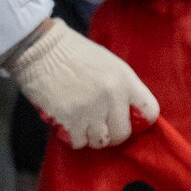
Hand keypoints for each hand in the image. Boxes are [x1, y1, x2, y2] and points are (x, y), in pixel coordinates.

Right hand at [7, 18, 158, 148]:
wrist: (39, 47)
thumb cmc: (72, 52)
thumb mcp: (108, 63)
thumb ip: (121, 86)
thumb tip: (128, 110)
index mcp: (125, 80)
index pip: (150, 111)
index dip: (141, 121)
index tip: (129, 121)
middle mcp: (112, 97)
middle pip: (123, 133)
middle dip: (113, 134)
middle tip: (101, 127)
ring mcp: (91, 110)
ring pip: (101, 141)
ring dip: (91, 137)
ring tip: (82, 125)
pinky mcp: (70, 119)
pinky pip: (79, 142)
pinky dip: (74, 138)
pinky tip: (69, 126)